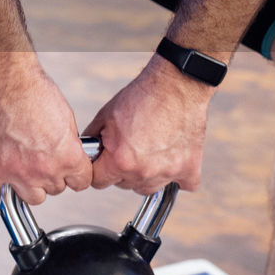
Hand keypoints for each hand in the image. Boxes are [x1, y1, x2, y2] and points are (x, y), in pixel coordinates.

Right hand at [0, 62, 91, 204]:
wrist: (8, 83)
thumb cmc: (36, 92)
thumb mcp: (66, 118)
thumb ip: (67, 144)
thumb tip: (65, 154)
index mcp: (68, 158)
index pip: (80, 183)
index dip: (74, 175)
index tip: (68, 171)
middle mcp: (45, 170)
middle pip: (55, 190)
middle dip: (50, 176)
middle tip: (40, 157)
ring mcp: (17, 173)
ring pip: (30, 197)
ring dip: (27, 185)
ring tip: (21, 165)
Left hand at [84, 55, 212, 194]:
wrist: (176, 85)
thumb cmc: (143, 97)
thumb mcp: (105, 116)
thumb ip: (92, 139)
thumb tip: (86, 153)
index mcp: (120, 161)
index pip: (98, 182)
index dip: (100, 169)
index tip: (106, 160)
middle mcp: (143, 172)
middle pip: (124, 185)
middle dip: (123, 170)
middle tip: (131, 147)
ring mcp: (168, 173)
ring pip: (148, 188)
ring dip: (147, 174)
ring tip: (150, 149)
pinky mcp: (189, 169)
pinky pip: (181, 186)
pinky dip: (177, 176)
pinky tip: (171, 158)